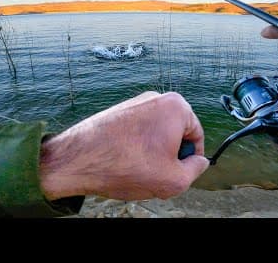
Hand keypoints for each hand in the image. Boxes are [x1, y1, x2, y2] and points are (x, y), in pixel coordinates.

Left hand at [39, 91, 208, 200]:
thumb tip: (199, 162)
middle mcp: (156, 98)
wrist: (78, 160)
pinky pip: (138, 132)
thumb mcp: (175, 179)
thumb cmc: (126, 166)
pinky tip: (125, 163)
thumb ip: (196, 170)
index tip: (180, 173)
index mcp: (176, 106)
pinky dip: (136, 148)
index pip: (196, 136)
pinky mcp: (118, 111)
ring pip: (156, 134)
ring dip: (153, 153)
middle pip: (175, 133)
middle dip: (170, 155)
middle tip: (158, 174)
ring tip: (138, 170)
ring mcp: (135, 103)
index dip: (191, 160)